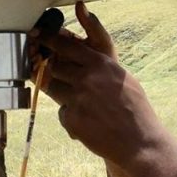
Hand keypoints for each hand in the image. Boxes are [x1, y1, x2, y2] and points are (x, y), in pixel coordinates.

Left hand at [29, 2, 176, 173]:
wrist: (139, 140)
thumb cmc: (135, 108)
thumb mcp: (121, 77)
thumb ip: (100, 66)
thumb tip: (83, 59)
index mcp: (100, 64)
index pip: (66, 46)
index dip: (48, 39)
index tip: (37, 35)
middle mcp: (86, 78)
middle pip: (54, 67)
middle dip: (54, 71)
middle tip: (63, 79)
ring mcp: (77, 99)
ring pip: (53, 89)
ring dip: (61, 93)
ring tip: (83, 104)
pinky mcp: (71, 119)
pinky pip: (62, 112)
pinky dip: (71, 116)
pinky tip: (88, 122)